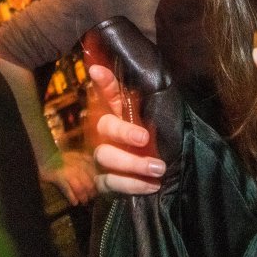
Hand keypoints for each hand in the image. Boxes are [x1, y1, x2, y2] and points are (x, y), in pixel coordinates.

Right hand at [40, 150, 98, 205]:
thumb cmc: (63, 158)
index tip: (97, 191)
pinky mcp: (59, 177)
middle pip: (89, 183)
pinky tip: (74, 202)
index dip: (97, 185)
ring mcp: (69, 172)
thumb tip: (98, 175)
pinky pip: (68, 189)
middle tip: (91, 199)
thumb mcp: (78, 156)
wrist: (47, 156)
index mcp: (84, 160)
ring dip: (83, 197)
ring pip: (80, 188)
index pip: (96, 175)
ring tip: (83, 202)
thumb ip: (88, 162)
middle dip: (91, 193)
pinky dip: (72, 197)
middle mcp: (79, 166)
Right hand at [89, 64, 164, 194]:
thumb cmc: (158, 143)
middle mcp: (106, 132)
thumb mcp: (159, 121)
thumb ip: (153, 102)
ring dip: (132, 163)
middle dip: (123, 131)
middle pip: (105, 126)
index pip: (109, 92)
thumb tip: (150, 81)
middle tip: (145, 138)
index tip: (97, 71)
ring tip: (159, 168)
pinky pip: (110, 183)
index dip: (103, 81)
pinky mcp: (103, 180)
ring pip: (105, 156)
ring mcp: (101, 156)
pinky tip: (151, 185)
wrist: (159, 176)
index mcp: (120, 113)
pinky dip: (132, 185)